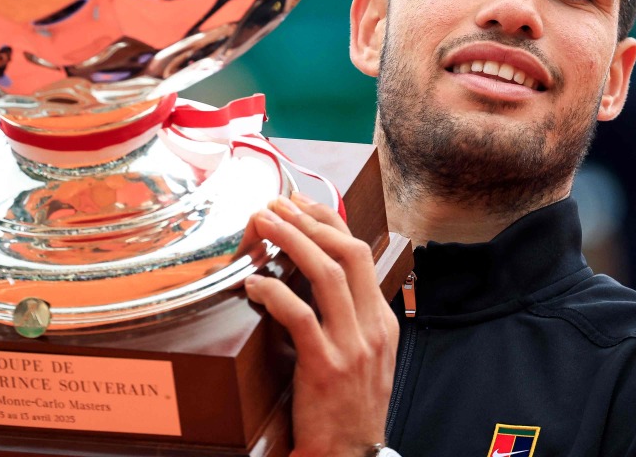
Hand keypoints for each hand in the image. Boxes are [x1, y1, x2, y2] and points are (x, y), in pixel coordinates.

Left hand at [244, 193, 397, 456]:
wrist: (350, 455)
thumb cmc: (349, 407)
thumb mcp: (366, 355)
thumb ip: (349, 316)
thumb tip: (317, 275)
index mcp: (382, 319)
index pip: (360, 252)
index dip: (329, 221)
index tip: (301, 204)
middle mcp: (373, 326)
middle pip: (348, 253)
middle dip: (310, 221)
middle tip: (278, 205)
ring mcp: (352, 346)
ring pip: (326, 274)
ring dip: (292, 242)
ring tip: (264, 225)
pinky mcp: (326, 367)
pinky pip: (299, 315)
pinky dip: (274, 292)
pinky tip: (253, 283)